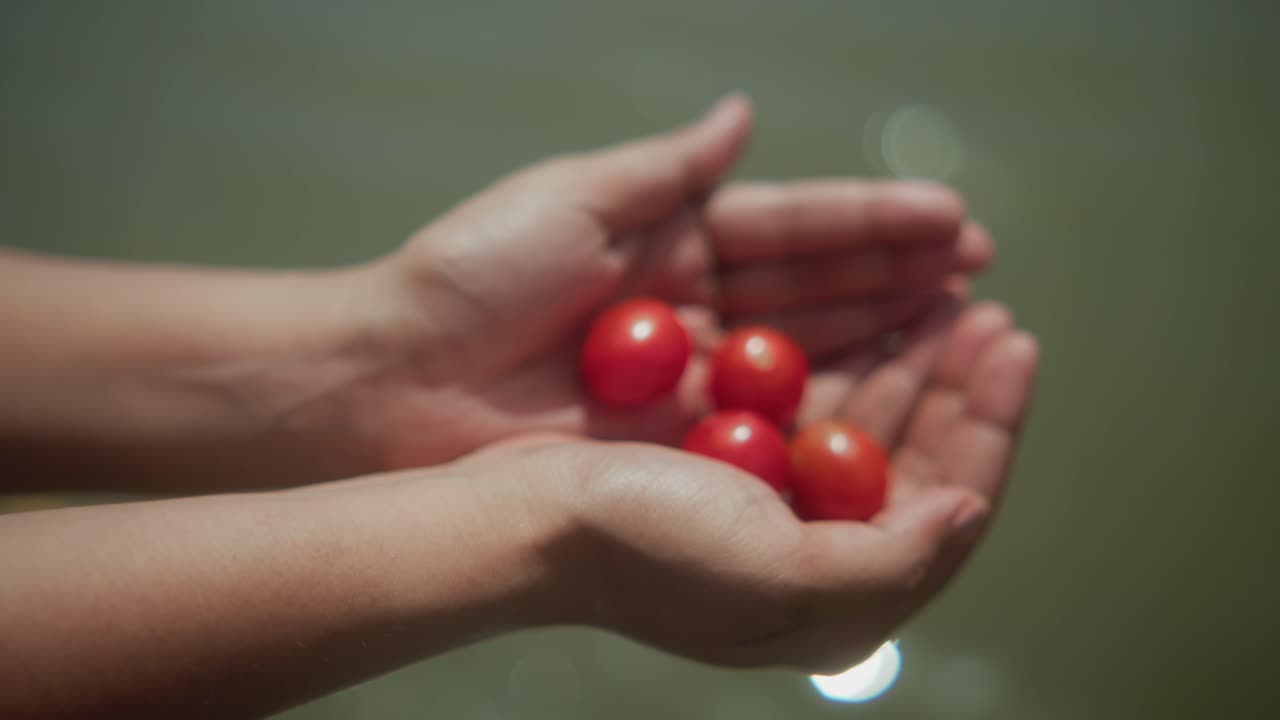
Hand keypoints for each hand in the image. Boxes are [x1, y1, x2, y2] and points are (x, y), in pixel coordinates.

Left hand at [346, 96, 992, 468]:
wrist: (394, 383)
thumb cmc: (468, 278)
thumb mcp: (570, 199)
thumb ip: (669, 169)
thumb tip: (742, 113)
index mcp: (671, 241)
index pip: (793, 228)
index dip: (873, 223)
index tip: (952, 218)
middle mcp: (695, 309)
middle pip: (816, 289)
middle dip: (899, 276)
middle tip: (981, 270)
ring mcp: (692, 378)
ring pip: (809, 351)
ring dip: (886, 334)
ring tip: (962, 318)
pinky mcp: (677, 439)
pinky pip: (770, 419)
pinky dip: (834, 403)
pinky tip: (897, 388)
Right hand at [466, 301, 1037, 672]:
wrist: (526, 521)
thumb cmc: (646, 550)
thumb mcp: (784, 577)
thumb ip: (892, 560)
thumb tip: (967, 510)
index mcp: (839, 596)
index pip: (951, 504)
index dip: (991, 424)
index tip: (1013, 346)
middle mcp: (816, 554)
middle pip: (919, 459)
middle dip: (958, 384)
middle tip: (987, 311)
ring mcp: (773, 506)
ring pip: (873, 426)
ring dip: (913, 364)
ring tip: (947, 302)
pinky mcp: (732, 465)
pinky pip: (816, 406)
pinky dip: (850, 361)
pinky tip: (868, 323)